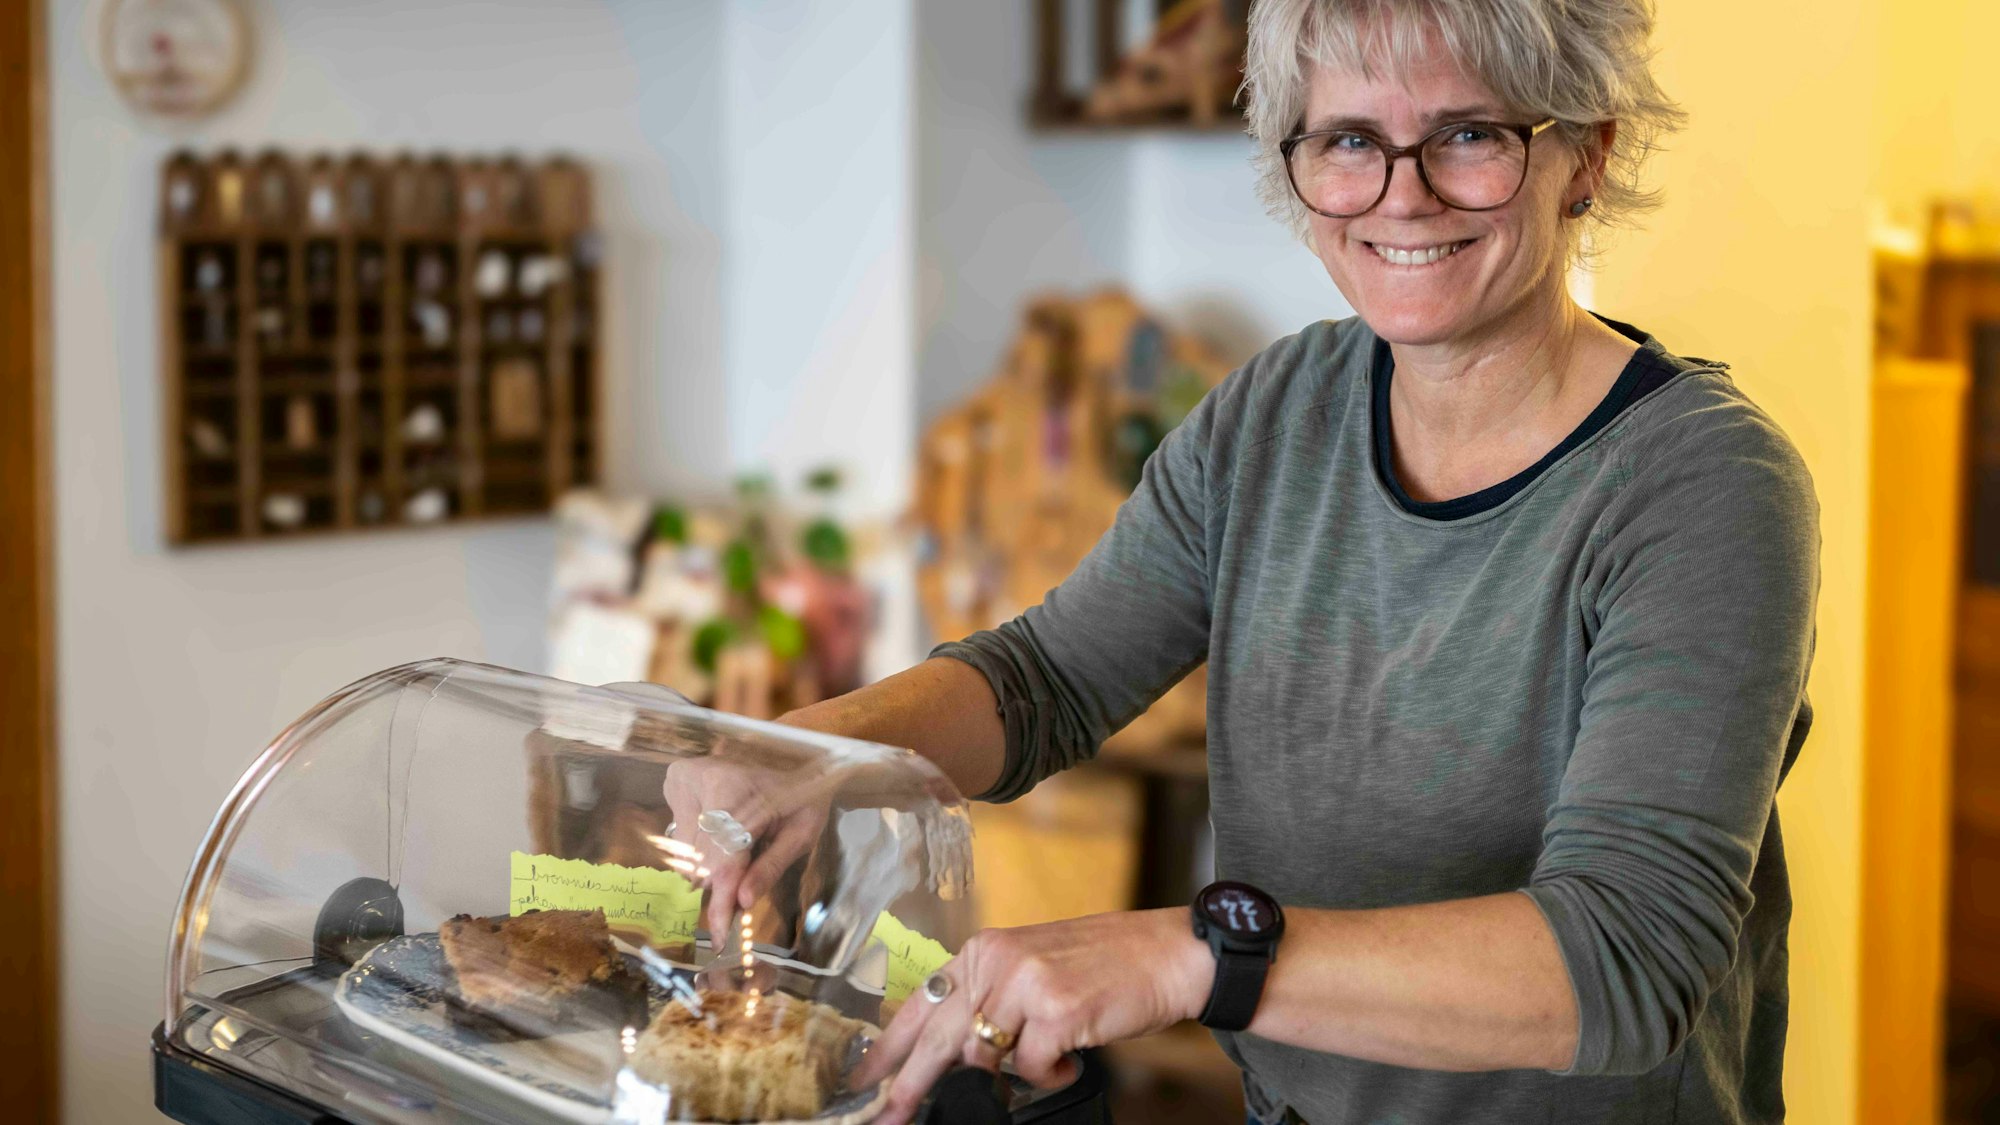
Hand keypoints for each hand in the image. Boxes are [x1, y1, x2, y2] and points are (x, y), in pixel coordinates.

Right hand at [660, 755, 835, 940]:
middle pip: (700, 859)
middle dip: (720, 885)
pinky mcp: (674, 782)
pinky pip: (681, 837)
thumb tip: (743, 901)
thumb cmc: (804, 800)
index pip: (721, 857)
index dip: (721, 899)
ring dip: (712, 864)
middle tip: (740, 898)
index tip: (719, 935)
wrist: (794, 766)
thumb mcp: (802, 833)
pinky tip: (725, 831)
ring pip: (687, 853)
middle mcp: (701, 779)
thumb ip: (771, 866)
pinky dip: (703, 847)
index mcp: (737, 789)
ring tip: (743, 845)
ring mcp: (684, 779)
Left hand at [853, 909, 1213, 1124]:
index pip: (921, 1002)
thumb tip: (949, 1056)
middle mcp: (997, 961)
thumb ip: (990, 999)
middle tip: (888, 1118)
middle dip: (909, 1086)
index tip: (863, 1080)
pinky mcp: (1056, 1011)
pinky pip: (1031, 1068)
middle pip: (937, 1037)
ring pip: (982, 1058)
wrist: (1168, 954)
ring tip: (1039, 1066)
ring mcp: (1025, 984)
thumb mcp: (1031, 968)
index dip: (887, 1047)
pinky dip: (1049, 1076)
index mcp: (984, 950)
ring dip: (1003, 1079)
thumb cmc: (1104, 966)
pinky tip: (1070, 1062)